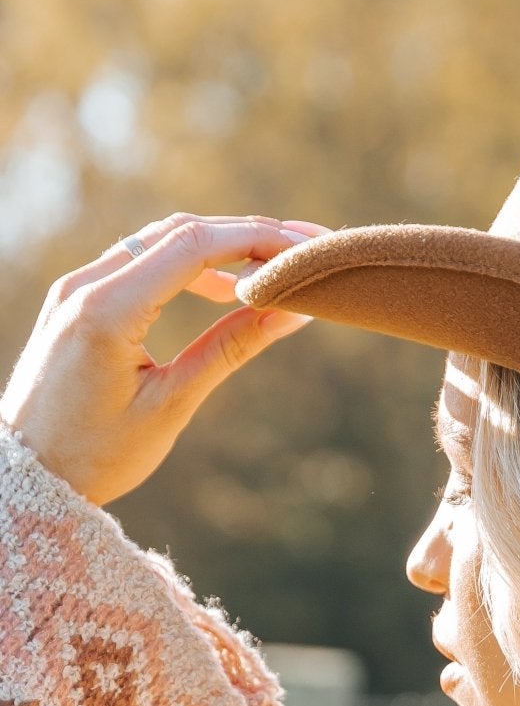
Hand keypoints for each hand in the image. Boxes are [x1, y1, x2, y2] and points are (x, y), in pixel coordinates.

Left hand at [0, 213, 329, 505]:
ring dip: (219, 248)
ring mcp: (77, 286)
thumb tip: (292, 311)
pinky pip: (139, 261)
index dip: (257, 240)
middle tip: (304, 253)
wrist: (28, 474)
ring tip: (272, 272)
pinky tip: (223, 290)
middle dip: (247, 236)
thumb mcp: (172, 404)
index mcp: (108, 311)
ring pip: (159, 241)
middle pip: (180, 231)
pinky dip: (187, 265)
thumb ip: (232, 348)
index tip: (304, 251)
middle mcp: (86, 284)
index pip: (194, 245)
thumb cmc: (98, 455)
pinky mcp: (77, 298)